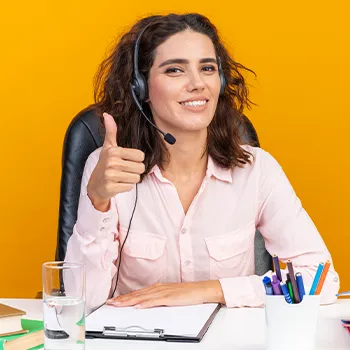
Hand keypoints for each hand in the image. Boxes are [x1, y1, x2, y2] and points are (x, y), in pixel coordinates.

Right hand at [87, 112, 144, 210]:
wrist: (95, 185)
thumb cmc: (105, 165)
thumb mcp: (108, 147)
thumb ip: (111, 131)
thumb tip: (107, 115)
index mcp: (114, 151)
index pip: (140, 156)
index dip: (136, 160)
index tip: (127, 160)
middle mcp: (112, 162)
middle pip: (140, 168)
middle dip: (135, 170)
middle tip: (124, 170)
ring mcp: (111, 175)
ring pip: (136, 178)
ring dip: (131, 179)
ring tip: (121, 177)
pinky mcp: (111, 187)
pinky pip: (130, 187)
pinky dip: (126, 187)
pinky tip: (118, 183)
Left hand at [106, 281, 224, 308]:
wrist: (201, 289)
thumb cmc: (188, 293)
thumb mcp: (170, 295)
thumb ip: (159, 299)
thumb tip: (146, 304)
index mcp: (158, 288)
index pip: (138, 293)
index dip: (125, 297)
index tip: (114, 300)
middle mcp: (159, 288)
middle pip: (137, 294)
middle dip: (123, 299)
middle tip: (110, 303)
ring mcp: (164, 292)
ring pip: (143, 297)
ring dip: (129, 301)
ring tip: (118, 304)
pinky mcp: (170, 297)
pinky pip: (155, 301)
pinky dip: (145, 303)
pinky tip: (138, 306)